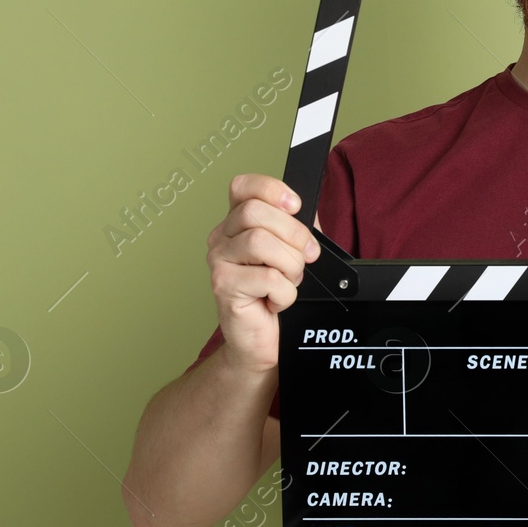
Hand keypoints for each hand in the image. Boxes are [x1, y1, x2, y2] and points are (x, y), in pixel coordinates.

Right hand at [205, 173, 320, 374]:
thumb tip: (308, 208)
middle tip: (306, 258)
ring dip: (290, 266)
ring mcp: (219, 261)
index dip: (271, 189)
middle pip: (255, 212)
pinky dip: (285, 293)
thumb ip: (298, 226)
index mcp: (238, 222)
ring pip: (260, 242)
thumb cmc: (276, 295)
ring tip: (288, 282)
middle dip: (294, 235)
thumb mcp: (294, 252)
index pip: (243, 186)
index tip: (295, 206)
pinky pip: (268, 278)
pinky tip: (276, 301)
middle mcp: (222, 237)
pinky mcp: (223, 286)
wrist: (263, 341)